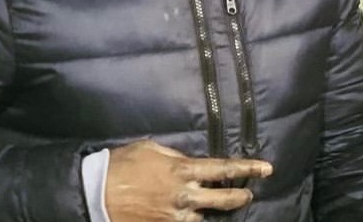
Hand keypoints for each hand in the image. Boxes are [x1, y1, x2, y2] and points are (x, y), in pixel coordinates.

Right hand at [105, 140, 271, 221]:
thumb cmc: (122, 164)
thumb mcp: (151, 148)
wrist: (96, 193)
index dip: (248, 168)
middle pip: (224, 198)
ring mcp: (175, 216)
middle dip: (241, 196)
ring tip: (220, 206)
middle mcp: (184, 195)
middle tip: (249, 193)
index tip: (266, 168)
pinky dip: (193, 220)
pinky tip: (192, 216)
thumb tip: (188, 160)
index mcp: (182, 170)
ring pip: (206, 217)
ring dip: (215, 211)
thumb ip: (174, 154)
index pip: (223, 169)